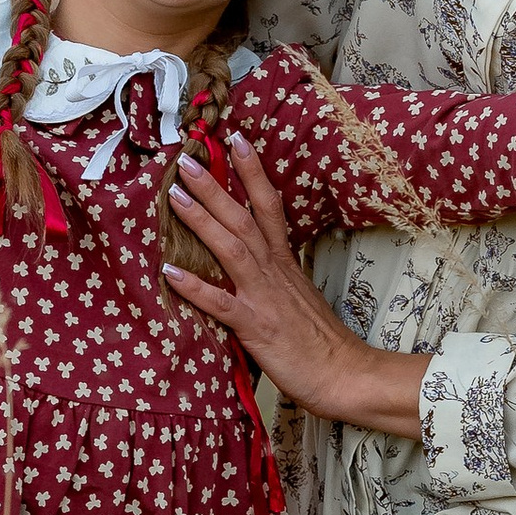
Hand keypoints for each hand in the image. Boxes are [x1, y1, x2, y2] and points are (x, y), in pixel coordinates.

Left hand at [162, 133, 431, 438]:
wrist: (345, 374)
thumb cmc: (319, 340)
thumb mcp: (297, 296)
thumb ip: (274, 275)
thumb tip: (252, 260)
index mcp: (284, 262)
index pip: (270, 206)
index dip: (253, 172)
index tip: (236, 140)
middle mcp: (274, 272)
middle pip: (244, 217)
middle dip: (216, 186)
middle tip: (189, 156)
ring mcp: (264, 297)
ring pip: (232, 248)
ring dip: (202, 219)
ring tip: (176, 194)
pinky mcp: (255, 327)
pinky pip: (221, 303)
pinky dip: (196, 287)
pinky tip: (170, 272)